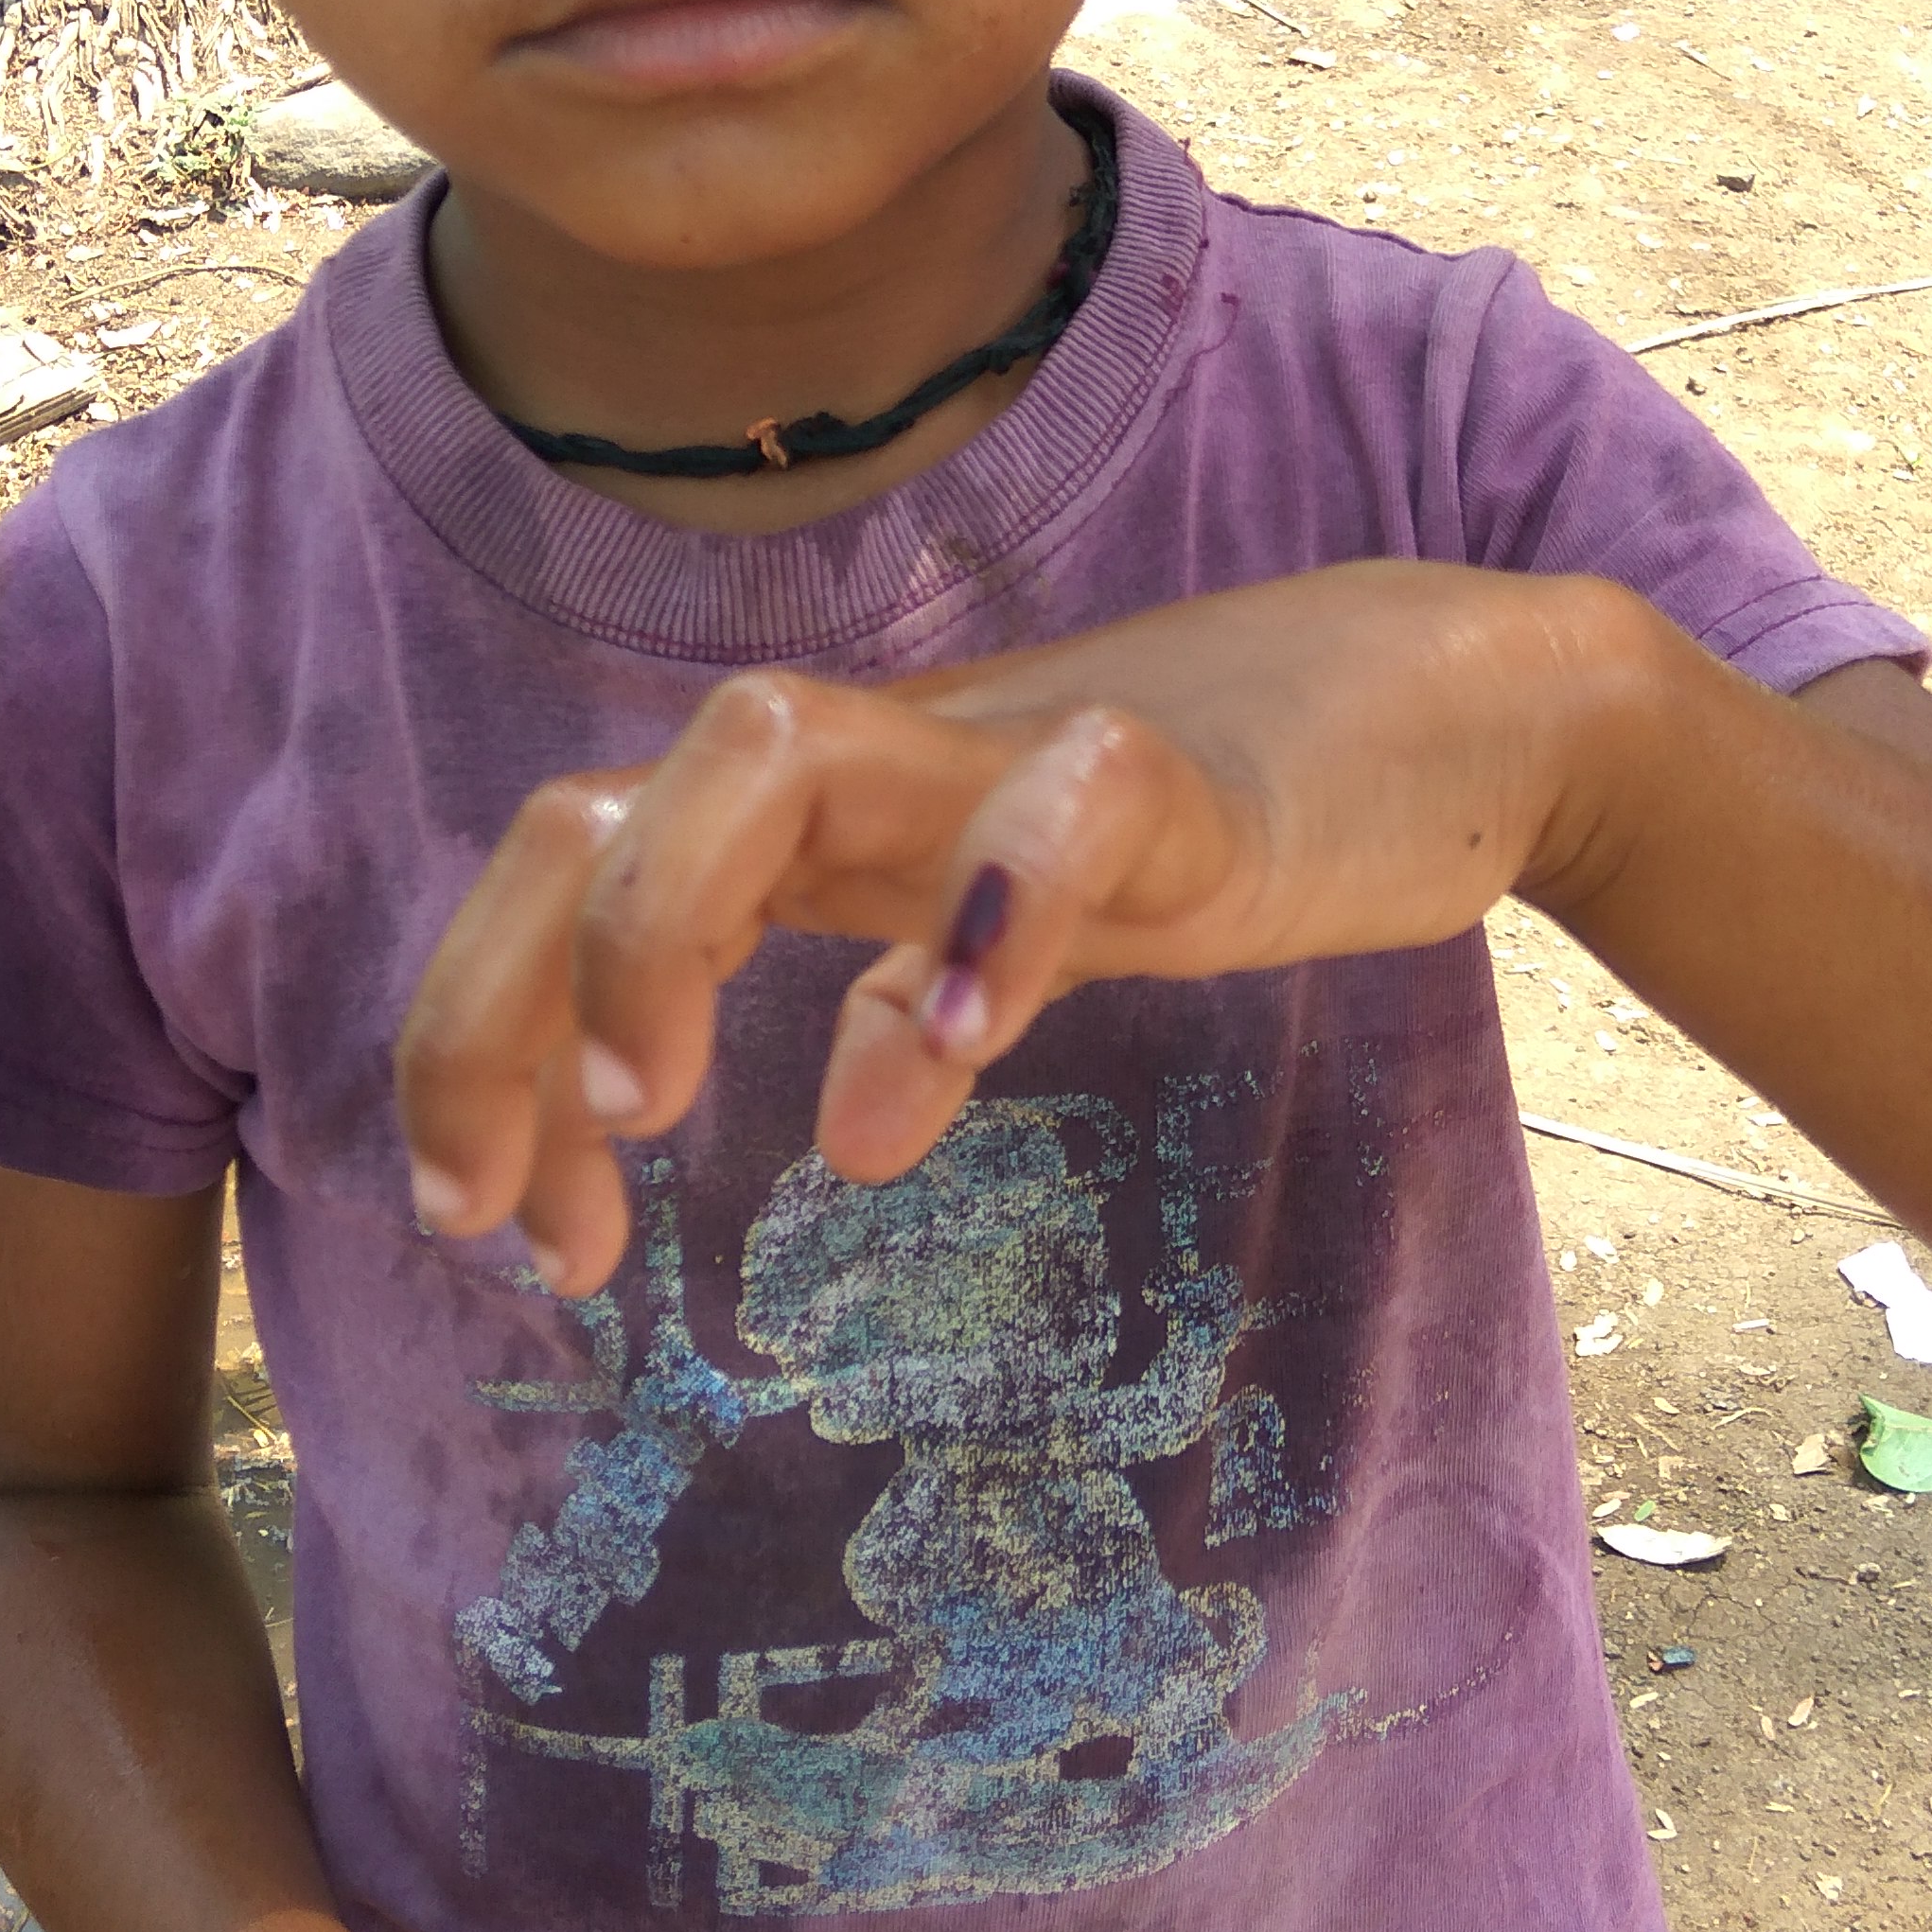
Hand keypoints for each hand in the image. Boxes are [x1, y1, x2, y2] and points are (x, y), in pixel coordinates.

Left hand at [401, 564, 1592, 1287]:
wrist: (1450, 702)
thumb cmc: (1218, 809)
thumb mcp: (1030, 933)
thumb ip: (919, 1001)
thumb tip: (841, 1126)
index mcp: (827, 822)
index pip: (573, 881)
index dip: (482, 1040)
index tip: (496, 1230)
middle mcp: (881, 766)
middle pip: (598, 804)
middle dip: (501, 1003)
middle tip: (512, 1215)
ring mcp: (1018, 752)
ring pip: (765, 746)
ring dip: (666, 922)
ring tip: (661, 1112)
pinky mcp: (1186, 776)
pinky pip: (1065, 807)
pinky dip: (989, 915)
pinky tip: (956, 1052)